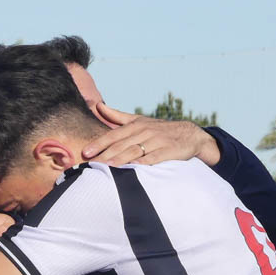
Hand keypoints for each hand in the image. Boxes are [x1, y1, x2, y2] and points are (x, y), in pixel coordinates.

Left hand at [82, 103, 220, 166]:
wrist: (190, 135)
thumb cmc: (159, 130)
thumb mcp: (139, 120)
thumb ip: (117, 116)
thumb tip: (98, 106)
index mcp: (136, 125)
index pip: (113, 135)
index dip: (99, 144)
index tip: (85, 152)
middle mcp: (145, 132)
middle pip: (121, 144)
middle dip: (105, 154)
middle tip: (91, 163)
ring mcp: (157, 141)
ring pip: (135, 151)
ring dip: (121, 159)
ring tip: (108, 166)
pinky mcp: (169, 150)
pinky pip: (154, 157)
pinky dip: (144, 162)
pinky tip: (134, 167)